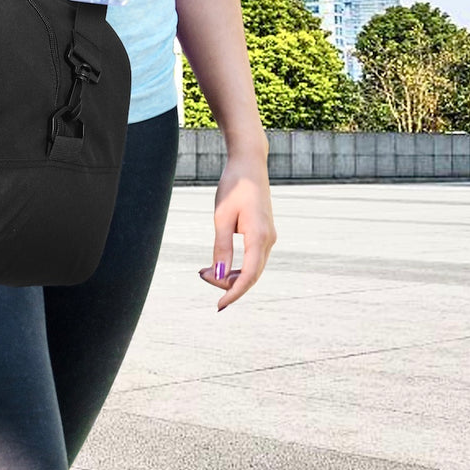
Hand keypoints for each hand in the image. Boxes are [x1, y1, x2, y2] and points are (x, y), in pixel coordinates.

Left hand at [198, 148, 275, 310]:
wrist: (249, 164)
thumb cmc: (234, 186)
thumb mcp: (222, 216)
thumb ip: (221, 248)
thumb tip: (218, 274)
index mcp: (259, 236)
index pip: (250, 275)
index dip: (235, 292)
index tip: (219, 305)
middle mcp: (268, 240)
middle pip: (251, 274)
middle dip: (227, 283)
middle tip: (201, 275)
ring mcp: (268, 237)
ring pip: (252, 268)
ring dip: (231, 274)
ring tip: (205, 271)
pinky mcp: (263, 233)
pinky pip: (252, 258)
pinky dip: (237, 265)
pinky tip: (219, 264)